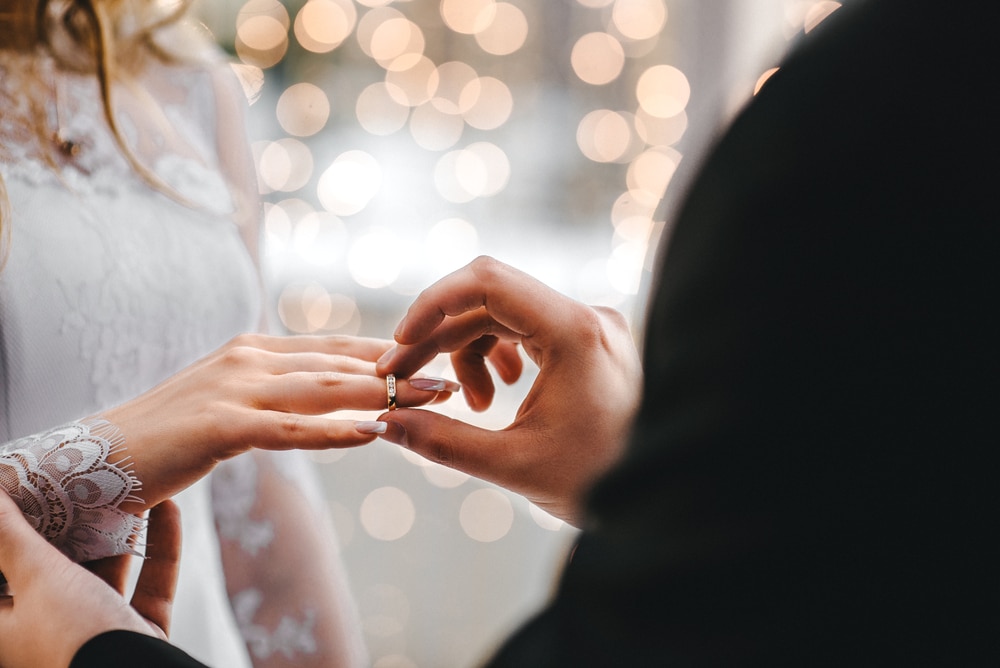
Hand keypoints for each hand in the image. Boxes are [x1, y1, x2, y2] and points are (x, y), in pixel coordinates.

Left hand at [0, 491, 180, 667]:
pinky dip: (160, 549)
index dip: (13, 528)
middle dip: (74, 523)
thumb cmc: (74, 639)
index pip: (1, 569)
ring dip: (120, 533)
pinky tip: (170, 509)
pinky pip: (147, 584)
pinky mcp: (137, 633)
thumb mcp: (38, 578)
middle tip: (83, 479)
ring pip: (105, 574)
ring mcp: (95, 632)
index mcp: (5, 624)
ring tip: (129, 489)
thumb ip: (11, 536)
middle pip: (55, 566)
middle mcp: (46, 629)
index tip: (30, 488)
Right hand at [101, 334, 455, 511]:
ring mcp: (233, 388)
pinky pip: (288, 430)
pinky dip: (334, 432)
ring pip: (324, 389)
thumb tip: (330, 394)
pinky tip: (373, 432)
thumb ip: (278, 391)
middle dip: (402, 370)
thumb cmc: (173, 434)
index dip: (391, 352)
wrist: (100, 456)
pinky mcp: (218, 425)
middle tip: (454, 378)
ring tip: (432, 399)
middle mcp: (249, 358)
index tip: (439, 358)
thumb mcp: (233, 401)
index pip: (337, 347)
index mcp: (256, 349)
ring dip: (385, 393)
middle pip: (341, 363)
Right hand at [375, 256, 641, 525]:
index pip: (487, 280)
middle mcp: (586, 316)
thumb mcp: (512, 464)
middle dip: (441, 336)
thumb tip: (382, 422)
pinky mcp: (590, 341)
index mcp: (574, 332)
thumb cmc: (598, 481)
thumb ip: (441, 440)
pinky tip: (496, 396)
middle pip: (489, 299)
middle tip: (403, 379)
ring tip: (470, 405)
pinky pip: (528, 330)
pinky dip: (498, 356)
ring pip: (505, 315)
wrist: (660, 497)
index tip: (400, 343)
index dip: (433, 303)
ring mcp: (591, 326)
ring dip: (469, 352)